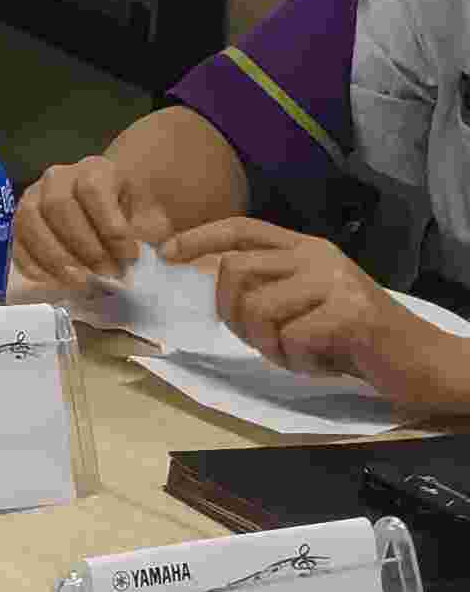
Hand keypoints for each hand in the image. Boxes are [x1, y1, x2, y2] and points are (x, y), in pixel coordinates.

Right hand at [6, 153, 169, 296]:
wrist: (111, 210)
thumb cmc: (132, 214)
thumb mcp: (152, 218)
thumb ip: (154, 234)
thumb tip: (164, 254)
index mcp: (96, 169)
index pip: (93, 190)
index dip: (110, 226)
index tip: (131, 257)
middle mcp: (58, 177)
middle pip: (58, 205)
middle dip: (83, 245)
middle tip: (108, 273)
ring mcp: (34, 196)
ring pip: (30, 220)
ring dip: (54, 256)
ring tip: (81, 282)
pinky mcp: (21, 220)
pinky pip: (16, 240)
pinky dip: (32, 263)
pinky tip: (54, 281)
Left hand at [166, 219, 469, 409]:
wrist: (423, 363)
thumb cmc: (357, 340)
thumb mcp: (308, 303)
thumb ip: (269, 286)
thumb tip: (209, 278)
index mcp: (307, 248)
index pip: (243, 228)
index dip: (201, 237)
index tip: (169, 253)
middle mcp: (319, 256)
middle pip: (235, 270)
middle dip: (233, 315)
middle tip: (264, 343)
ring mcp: (336, 281)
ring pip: (258, 309)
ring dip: (270, 346)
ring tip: (302, 355)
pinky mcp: (351, 313)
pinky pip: (293, 339)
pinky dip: (301, 362)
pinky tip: (327, 363)